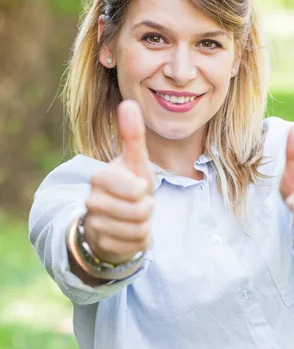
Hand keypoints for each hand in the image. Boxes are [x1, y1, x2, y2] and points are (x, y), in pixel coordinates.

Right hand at [84, 100, 154, 264]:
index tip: (137, 187)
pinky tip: (128, 233)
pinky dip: (138, 241)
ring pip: (138, 229)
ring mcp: (94, 224)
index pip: (136, 190)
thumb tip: (129, 103)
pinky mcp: (100, 244)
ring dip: (144, 225)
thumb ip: (132, 135)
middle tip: (137, 204)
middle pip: (140, 211)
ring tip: (133, 217)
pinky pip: (134, 245)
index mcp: (100, 177)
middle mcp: (92, 201)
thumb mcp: (135, 162)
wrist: (114, 219)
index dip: (144, 190)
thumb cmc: (129, 186)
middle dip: (146, 209)